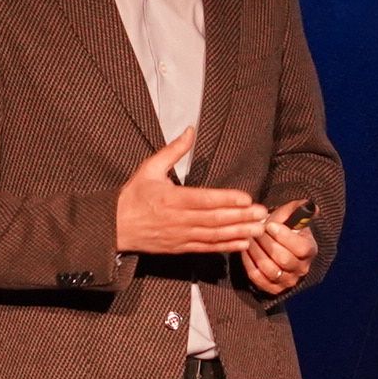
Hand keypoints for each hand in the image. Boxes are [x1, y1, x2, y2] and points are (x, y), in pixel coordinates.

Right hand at [115, 128, 268, 254]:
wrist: (115, 227)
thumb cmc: (133, 197)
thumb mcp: (149, 168)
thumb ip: (173, 151)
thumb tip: (190, 131)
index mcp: (171, 198)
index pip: (204, 199)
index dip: (226, 199)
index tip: (246, 198)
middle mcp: (179, 219)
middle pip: (214, 219)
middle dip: (240, 217)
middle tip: (262, 214)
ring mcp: (181, 235)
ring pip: (214, 236)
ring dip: (238, 233)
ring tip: (258, 230)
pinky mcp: (181, 247)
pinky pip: (207, 248)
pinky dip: (225, 247)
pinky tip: (242, 243)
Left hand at [242, 203, 317, 296]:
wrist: (277, 245)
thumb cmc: (284, 228)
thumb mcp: (291, 216)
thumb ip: (298, 208)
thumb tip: (312, 207)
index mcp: (310, 250)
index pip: (301, 248)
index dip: (285, 237)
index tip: (269, 225)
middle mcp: (301, 268)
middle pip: (283, 259)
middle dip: (266, 243)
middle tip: (255, 231)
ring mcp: (287, 281)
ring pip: (269, 268)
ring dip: (256, 252)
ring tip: (248, 239)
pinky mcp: (272, 288)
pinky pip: (257, 277)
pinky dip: (248, 263)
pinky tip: (245, 250)